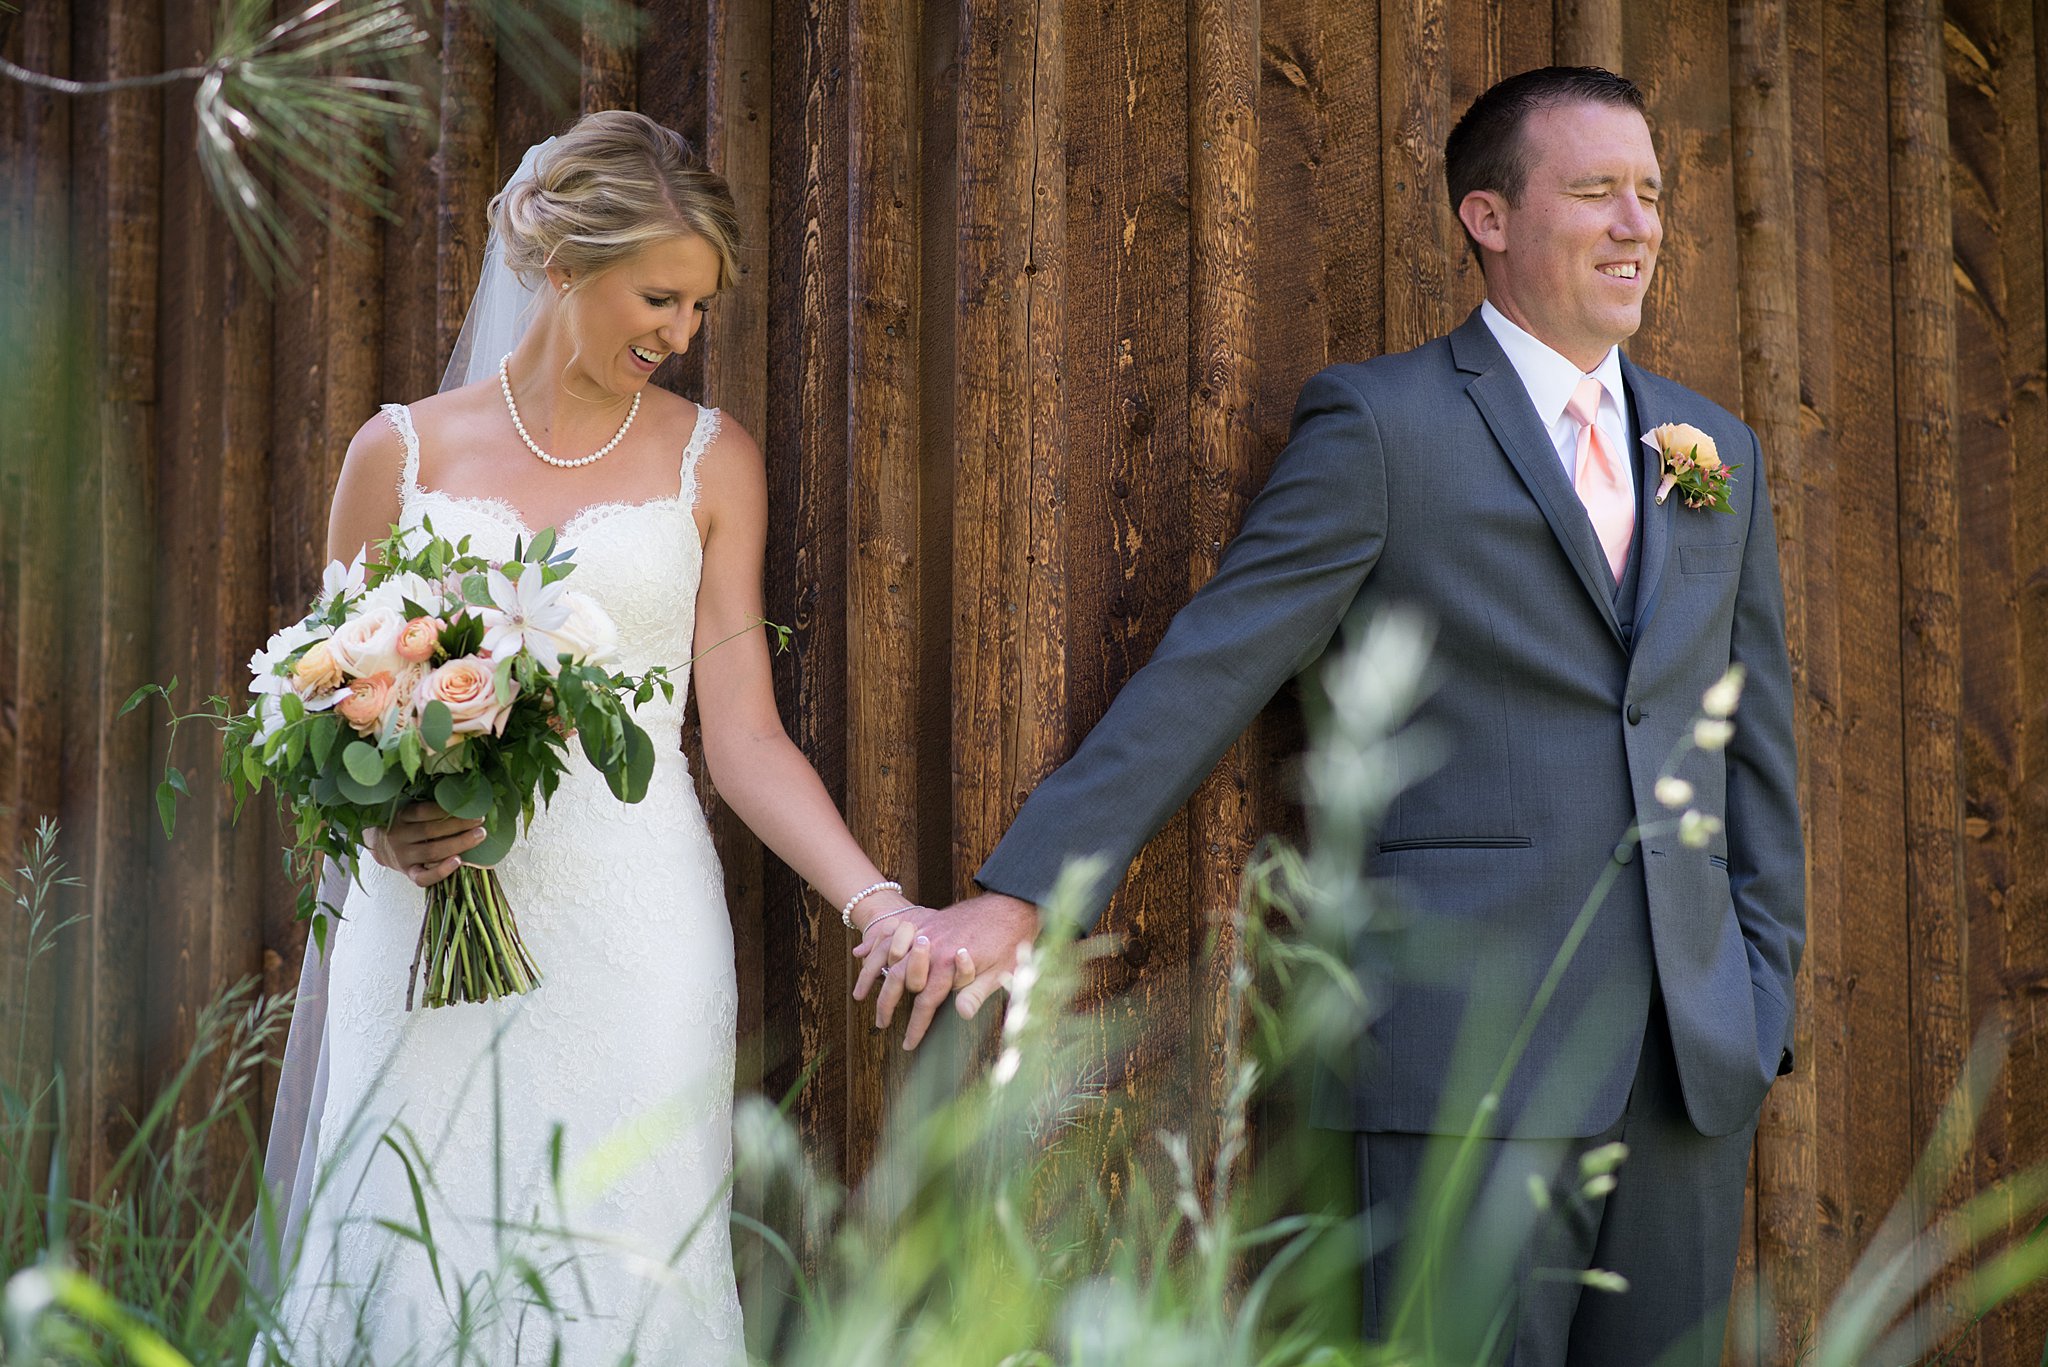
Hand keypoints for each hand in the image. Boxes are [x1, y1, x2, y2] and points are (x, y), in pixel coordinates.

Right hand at [365, 801, 485, 886]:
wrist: (380, 847)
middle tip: (480, 821)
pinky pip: (423, 877)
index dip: (446, 809)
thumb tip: (464, 797)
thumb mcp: (409, 811)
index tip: (469, 806)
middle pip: (430, 831)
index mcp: (400, 816)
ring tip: (479, 836)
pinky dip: (441, 872)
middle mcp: (399, 836)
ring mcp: (403, 856)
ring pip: (431, 852)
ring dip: (458, 844)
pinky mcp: (408, 873)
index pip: (422, 811)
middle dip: (458, 825)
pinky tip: (458, 862)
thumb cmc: (405, 825)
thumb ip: (429, 807)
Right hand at [852, 892, 1040, 1048]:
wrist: (1011, 905)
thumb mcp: (1000, 971)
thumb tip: (961, 1015)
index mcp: (949, 964)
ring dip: (873, 976)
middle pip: (898, 980)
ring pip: (890, 956)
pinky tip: (861, 955)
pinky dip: (875, 943)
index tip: (908, 1044)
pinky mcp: (927, 919)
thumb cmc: (1010, 942)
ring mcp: (927, 930)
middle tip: (880, 1023)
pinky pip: (893, 932)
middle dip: (886, 1004)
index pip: (926, 1003)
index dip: (916, 1026)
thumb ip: (976, 992)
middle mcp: (933, 947)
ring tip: (861, 996)